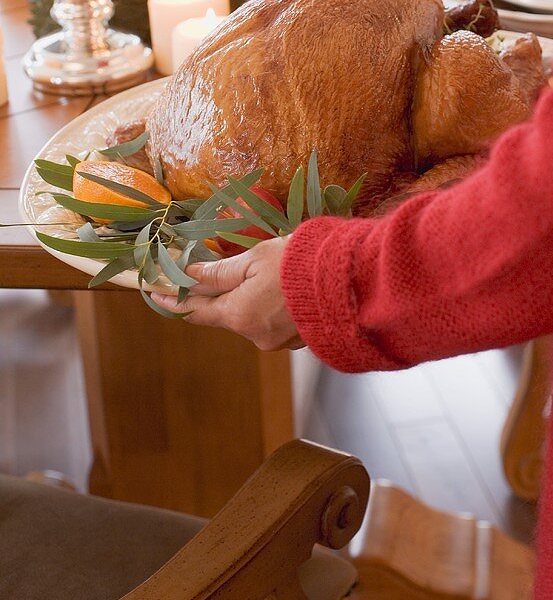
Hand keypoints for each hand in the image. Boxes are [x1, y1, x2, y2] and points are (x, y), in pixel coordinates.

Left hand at [150, 236, 303, 350]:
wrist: (350, 280)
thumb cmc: (300, 264)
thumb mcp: (255, 259)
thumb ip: (219, 272)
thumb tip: (189, 275)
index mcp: (239, 316)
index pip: (196, 312)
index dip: (175, 301)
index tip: (156, 292)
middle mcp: (256, 336)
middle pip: (227, 313)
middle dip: (224, 292)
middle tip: (223, 266)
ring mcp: (280, 340)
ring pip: (254, 316)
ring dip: (253, 296)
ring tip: (272, 271)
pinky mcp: (301, 338)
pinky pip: (277, 321)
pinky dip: (275, 305)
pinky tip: (288, 286)